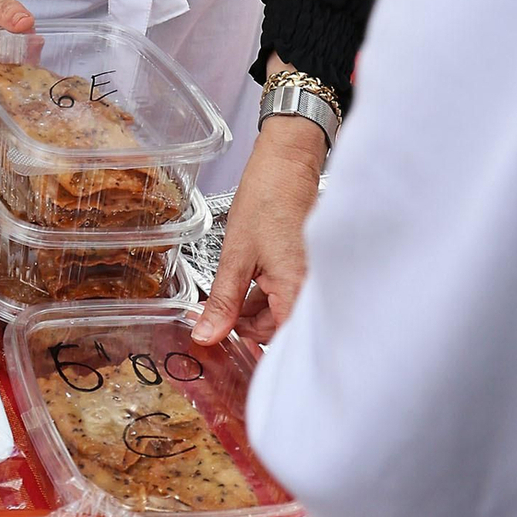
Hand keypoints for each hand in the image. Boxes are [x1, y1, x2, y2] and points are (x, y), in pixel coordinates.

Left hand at [191, 108, 324, 344]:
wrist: (285, 165)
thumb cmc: (266, 200)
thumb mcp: (235, 255)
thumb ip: (222, 301)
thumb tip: (205, 336)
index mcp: (296, 291)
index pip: (279, 343)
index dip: (252, 350)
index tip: (225, 349)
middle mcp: (311, 291)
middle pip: (280, 332)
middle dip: (247, 330)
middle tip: (215, 320)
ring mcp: (310, 282)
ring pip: (280, 315)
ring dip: (253, 314)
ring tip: (223, 302)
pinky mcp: (305, 272)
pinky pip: (285, 298)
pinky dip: (263, 299)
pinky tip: (242, 291)